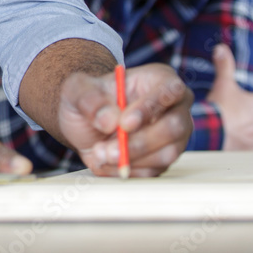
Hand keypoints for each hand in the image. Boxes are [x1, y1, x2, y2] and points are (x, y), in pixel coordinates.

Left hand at [56, 64, 192, 177]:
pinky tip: (105, 161)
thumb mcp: (78, 89)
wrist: (85, 122)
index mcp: (160, 80)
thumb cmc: (89, 98)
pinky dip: (125, 169)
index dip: (150, 108)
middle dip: (140, 141)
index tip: (124, 123)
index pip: (171, 90)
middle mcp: (174, 108)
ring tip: (100, 153)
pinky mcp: (162, 160)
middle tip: (109, 149)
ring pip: (166, 154)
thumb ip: (90, 100)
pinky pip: (152, 172)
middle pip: (174, 126)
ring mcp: (172, 137)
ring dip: (130, 158)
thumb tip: (109, 120)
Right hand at [207, 44, 252, 150]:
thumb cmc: (220, 112)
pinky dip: (244, 135)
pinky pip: (250, 139)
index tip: (251, 81)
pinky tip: (232, 130)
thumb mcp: (223, 83)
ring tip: (233, 116)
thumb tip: (222, 50)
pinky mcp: (250, 149)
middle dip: (251, 102)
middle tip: (237, 98)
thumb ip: (225, 65)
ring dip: (249, 120)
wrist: (210, 135)